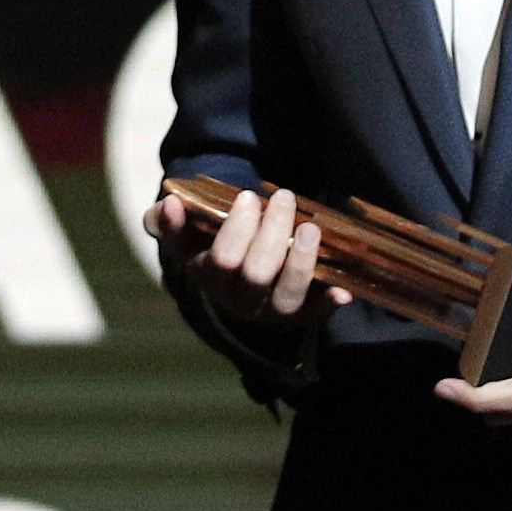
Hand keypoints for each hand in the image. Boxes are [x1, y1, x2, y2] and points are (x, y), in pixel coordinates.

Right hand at [150, 185, 352, 334]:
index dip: (237, 229)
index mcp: (210, 277)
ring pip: (287, 294)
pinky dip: (327, 303)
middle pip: (256, 273)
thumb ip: (172, 222)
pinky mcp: (301, 314)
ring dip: (302, 260)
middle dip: (273, 232)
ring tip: (312, 227)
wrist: (242, 286)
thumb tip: (169, 203)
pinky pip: (316, 314)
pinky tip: (342, 291)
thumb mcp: (189, 237)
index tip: (248, 196)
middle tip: (284, 197)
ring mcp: (272, 310)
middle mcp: (239, 300)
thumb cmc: (216, 247)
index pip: (222, 259)